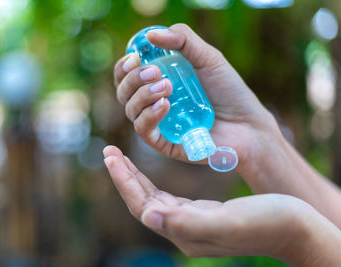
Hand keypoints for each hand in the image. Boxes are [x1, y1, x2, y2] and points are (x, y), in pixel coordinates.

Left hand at [103, 145, 340, 265]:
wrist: (296, 228)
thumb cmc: (269, 222)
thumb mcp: (228, 221)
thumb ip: (187, 223)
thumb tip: (148, 216)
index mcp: (186, 233)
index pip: (143, 206)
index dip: (124, 181)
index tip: (111, 155)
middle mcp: (184, 230)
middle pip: (143, 201)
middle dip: (124, 176)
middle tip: (108, 151)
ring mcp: (192, 222)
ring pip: (153, 197)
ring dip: (136, 177)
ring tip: (121, 156)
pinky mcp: (202, 212)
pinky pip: (167, 196)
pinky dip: (154, 180)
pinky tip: (149, 169)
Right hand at [114, 23, 278, 166]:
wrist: (248, 123)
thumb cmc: (228, 91)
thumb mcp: (208, 58)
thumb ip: (183, 40)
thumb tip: (151, 35)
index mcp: (158, 82)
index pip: (127, 76)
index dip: (124, 67)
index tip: (135, 57)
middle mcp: (153, 103)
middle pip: (124, 92)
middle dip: (133, 79)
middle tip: (155, 71)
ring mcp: (158, 123)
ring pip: (131, 110)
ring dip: (143, 95)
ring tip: (167, 86)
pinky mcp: (164, 143)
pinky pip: (144, 130)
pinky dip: (149, 116)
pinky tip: (165, 105)